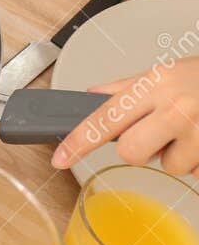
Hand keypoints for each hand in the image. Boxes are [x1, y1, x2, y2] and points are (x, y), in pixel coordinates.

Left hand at [53, 59, 198, 177]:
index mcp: (155, 85)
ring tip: (192, 132)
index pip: (104, 118)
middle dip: (139, 150)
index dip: (79, 142)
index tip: (60, 159)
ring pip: (168, 167)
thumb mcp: (165, 71)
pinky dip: (197, 160)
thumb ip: (127, 87)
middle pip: (131, 152)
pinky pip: (195, 172)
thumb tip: (91, 97)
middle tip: (157, 134)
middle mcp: (176, 108)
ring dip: (176, 156)